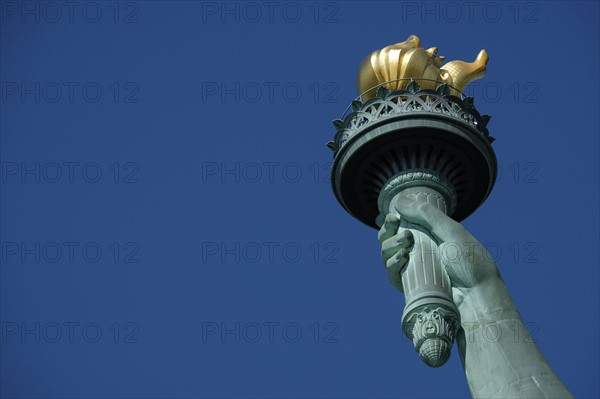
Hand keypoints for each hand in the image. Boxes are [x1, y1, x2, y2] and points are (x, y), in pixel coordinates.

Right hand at [377, 196, 497, 291]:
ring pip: (386, 253)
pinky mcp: (408, 285)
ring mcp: (411, 268)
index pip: (400, 224)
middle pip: (388, 237)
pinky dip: (392, 263)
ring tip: (405, 243)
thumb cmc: (469, 261)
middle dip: (387, 231)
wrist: (477, 294)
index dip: (391, 220)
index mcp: (427, 234)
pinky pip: (391, 272)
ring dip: (390, 245)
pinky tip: (402, 258)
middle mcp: (416, 249)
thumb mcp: (450, 231)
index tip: (393, 217)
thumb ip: (426, 213)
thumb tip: (399, 200)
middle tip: (400, 229)